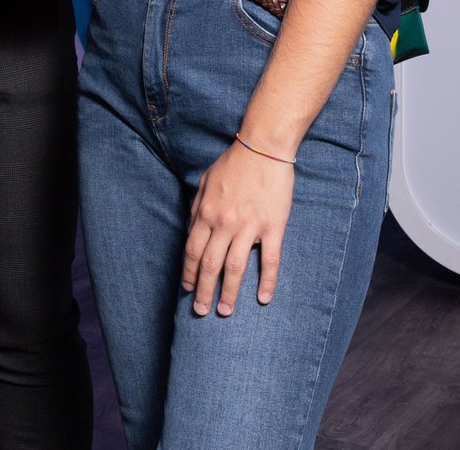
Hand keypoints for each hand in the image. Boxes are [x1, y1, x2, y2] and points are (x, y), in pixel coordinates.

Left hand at [182, 140, 294, 316]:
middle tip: (201, 311)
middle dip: (203, 291)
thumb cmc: (233, 164)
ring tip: (225, 311)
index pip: (192, 251)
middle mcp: (225, 223)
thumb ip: (197, 208)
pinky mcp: (273, 227)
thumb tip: (191, 231)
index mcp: (206, 213)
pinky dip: (267, 281)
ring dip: (229, 293)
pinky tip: (264, 299)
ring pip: (235, 268)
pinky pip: (270, 260)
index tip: (187, 290)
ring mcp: (250, 226)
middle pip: (210, 265)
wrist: (263, 148)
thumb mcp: (205, 182)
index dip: (188, 273)